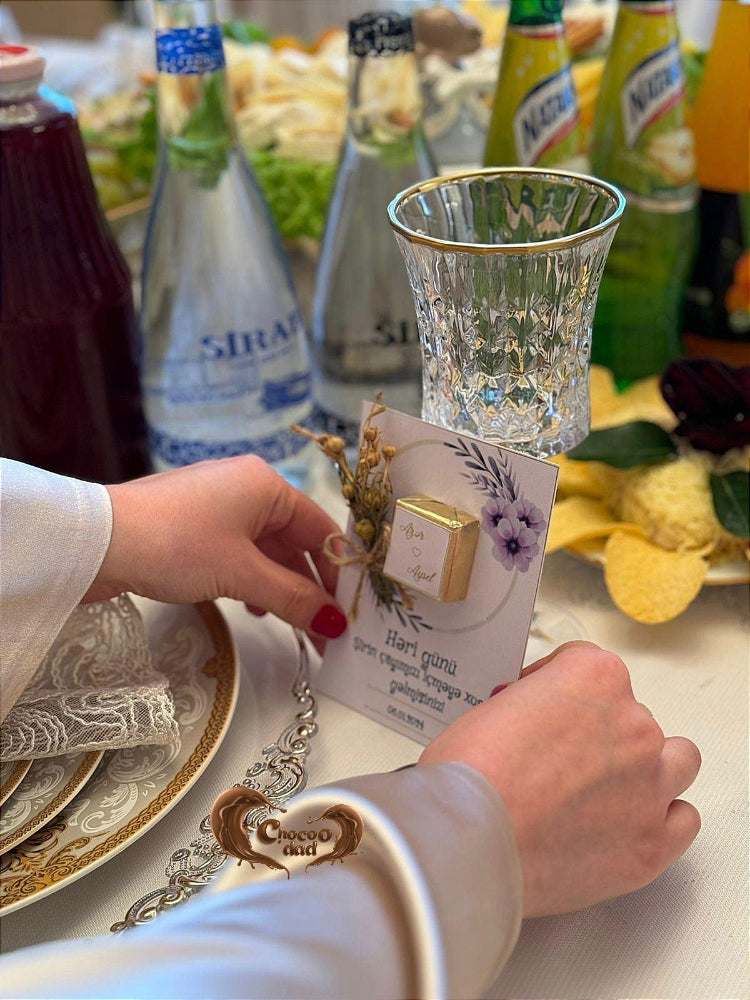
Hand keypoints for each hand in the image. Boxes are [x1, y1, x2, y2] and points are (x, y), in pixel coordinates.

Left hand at [84, 456, 346, 645]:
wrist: (96, 541)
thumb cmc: (175, 544)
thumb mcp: (241, 574)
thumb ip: (292, 598)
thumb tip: (332, 621)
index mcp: (265, 485)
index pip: (319, 528)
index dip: (337, 571)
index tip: (349, 610)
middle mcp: (245, 488)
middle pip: (293, 541)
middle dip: (309, 586)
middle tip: (326, 630)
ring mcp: (215, 506)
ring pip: (264, 551)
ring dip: (281, 588)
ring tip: (295, 627)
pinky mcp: (191, 526)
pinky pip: (237, 554)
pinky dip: (252, 581)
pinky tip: (255, 610)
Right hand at [419, 640, 700, 916]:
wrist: (469, 841)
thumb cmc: (468, 776)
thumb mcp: (488, 709)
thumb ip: (529, 706)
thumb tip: (531, 725)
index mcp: (593, 678)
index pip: (590, 665)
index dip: (557, 690)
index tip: (538, 710)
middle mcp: (633, 723)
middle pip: (632, 715)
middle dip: (599, 734)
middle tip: (559, 761)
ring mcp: (650, 784)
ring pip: (678, 760)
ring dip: (649, 768)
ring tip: (606, 789)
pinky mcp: (653, 842)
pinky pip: (683, 819)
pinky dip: (661, 819)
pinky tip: (625, 824)